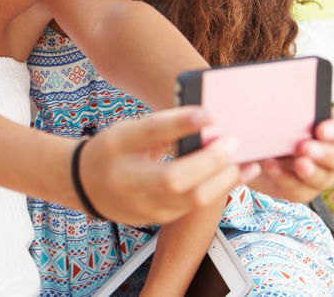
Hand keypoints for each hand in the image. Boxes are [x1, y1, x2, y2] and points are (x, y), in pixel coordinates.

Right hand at [79, 107, 260, 224]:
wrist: (85, 186)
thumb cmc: (113, 150)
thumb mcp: (128, 132)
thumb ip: (162, 128)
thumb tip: (206, 122)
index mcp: (118, 147)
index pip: (149, 133)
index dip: (180, 123)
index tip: (208, 113)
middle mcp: (128, 180)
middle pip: (175, 178)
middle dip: (211, 161)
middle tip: (232, 142)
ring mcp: (144, 205)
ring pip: (192, 199)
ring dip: (225, 180)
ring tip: (248, 162)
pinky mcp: (160, 219)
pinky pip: (195, 206)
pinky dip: (219, 189)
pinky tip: (235, 175)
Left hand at [255, 107, 333, 201]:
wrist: (250, 146)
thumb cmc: (266, 118)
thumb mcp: (271, 108)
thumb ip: (280, 104)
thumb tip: (275, 95)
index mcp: (331, 126)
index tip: (321, 129)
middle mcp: (332, 152)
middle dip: (329, 154)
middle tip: (307, 147)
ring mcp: (319, 174)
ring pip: (326, 178)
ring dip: (312, 171)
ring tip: (298, 163)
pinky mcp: (300, 190)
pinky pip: (300, 191)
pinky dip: (286, 179)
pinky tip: (271, 167)